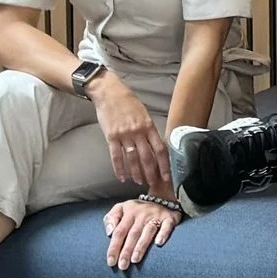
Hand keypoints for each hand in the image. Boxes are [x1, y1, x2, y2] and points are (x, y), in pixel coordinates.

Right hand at [90, 76, 170, 197]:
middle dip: (151, 172)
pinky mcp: (111, 137)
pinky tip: (122, 177)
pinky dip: (119, 169)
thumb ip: (149, 129)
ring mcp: (124, 135)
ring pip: (132, 159)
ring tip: (139, 182)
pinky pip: (116, 156)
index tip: (167, 176)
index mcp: (149, 126)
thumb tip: (155, 145)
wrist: (110, 93)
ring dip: (136, 172)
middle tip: (153, 184)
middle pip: (147, 157)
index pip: (160, 149)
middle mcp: (138, 132)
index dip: (164, 164)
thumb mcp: (143, 114)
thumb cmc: (128, 103)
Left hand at [103, 197, 179, 271]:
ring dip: (141, 246)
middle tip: (122, 266)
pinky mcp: (169, 218)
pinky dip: (163, 234)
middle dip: (126, 251)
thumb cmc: (137, 210)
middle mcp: (142, 214)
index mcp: (129, 212)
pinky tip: (159, 243)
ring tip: (135, 260)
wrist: (162, 199)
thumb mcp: (121, 208)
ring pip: (148, 231)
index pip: (119, 232)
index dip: (114, 247)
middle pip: (133, 234)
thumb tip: (109, 232)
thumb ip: (111, 218)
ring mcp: (156, 215)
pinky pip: (167, 226)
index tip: (111, 262)